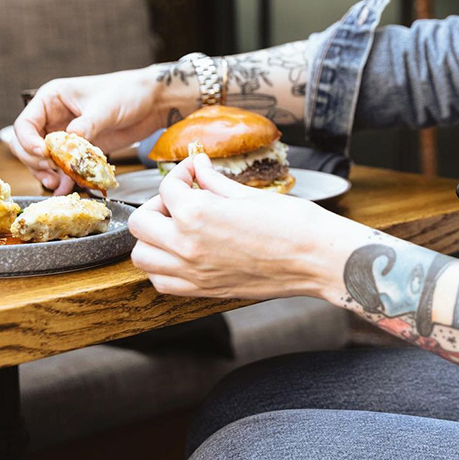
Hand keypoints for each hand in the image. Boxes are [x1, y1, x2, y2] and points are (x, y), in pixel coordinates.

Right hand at [12, 67, 164, 193]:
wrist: (152, 103)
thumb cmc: (128, 92)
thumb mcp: (105, 107)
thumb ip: (87, 125)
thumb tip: (71, 140)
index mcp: (52, 99)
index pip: (25, 124)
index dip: (28, 142)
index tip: (43, 154)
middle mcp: (54, 118)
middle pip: (27, 145)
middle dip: (35, 162)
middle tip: (51, 173)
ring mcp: (66, 135)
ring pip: (43, 160)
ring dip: (48, 174)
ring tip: (59, 185)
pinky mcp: (81, 150)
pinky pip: (65, 167)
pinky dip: (65, 178)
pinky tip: (69, 188)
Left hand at [129, 154, 347, 300]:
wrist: (316, 259)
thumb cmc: (292, 225)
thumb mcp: (249, 194)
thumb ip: (215, 182)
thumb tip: (200, 168)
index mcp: (197, 214)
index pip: (168, 188)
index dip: (182, 172)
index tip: (196, 170)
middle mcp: (187, 246)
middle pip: (141, 223)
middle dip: (158, 204)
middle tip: (182, 198)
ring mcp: (193, 273)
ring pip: (143, 256)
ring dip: (153, 237)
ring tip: (178, 226)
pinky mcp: (204, 291)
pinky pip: (162, 282)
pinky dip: (163, 266)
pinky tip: (183, 252)